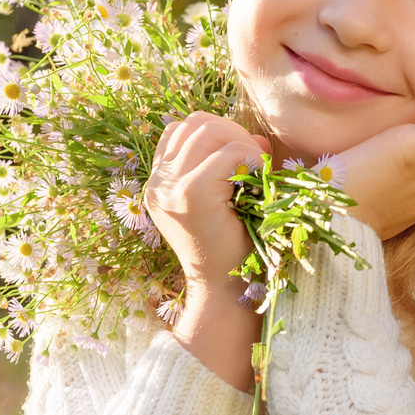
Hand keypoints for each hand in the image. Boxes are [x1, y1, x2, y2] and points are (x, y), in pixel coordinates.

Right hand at [145, 112, 270, 389]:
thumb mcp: (222, 201)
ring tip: (255, 171)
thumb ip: (228, 166)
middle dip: (231, 132)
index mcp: (159, 185)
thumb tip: (256, 138)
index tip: (240, 158)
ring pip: (208, 132)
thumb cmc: (231, 249)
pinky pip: (227, 154)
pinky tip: (258, 182)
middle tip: (255, 161)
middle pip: (194, 123)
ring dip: (240, 144)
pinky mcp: (189, 195)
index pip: (180, 129)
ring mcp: (169, 189)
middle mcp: (157, 184)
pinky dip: (249, 160)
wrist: (224, 290)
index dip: (215, 132)